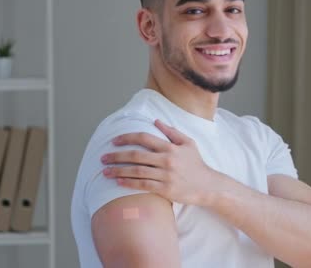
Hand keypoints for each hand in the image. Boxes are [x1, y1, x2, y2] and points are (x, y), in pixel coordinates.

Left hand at [100, 119, 218, 205]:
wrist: (208, 186)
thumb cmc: (197, 164)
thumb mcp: (188, 143)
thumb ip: (172, 132)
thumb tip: (155, 121)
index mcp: (171, 147)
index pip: (144, 138)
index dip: (127, 138)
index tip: (114, 141)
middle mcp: (167, 160)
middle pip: (136, 155)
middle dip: (117, 156)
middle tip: (103, 157)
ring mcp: (166, 175)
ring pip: (137, 171)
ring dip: (118, 171)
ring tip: (105, 171)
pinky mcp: (165, 189)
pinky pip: (143, 185)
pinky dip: (129, 183)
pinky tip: (118, 182)